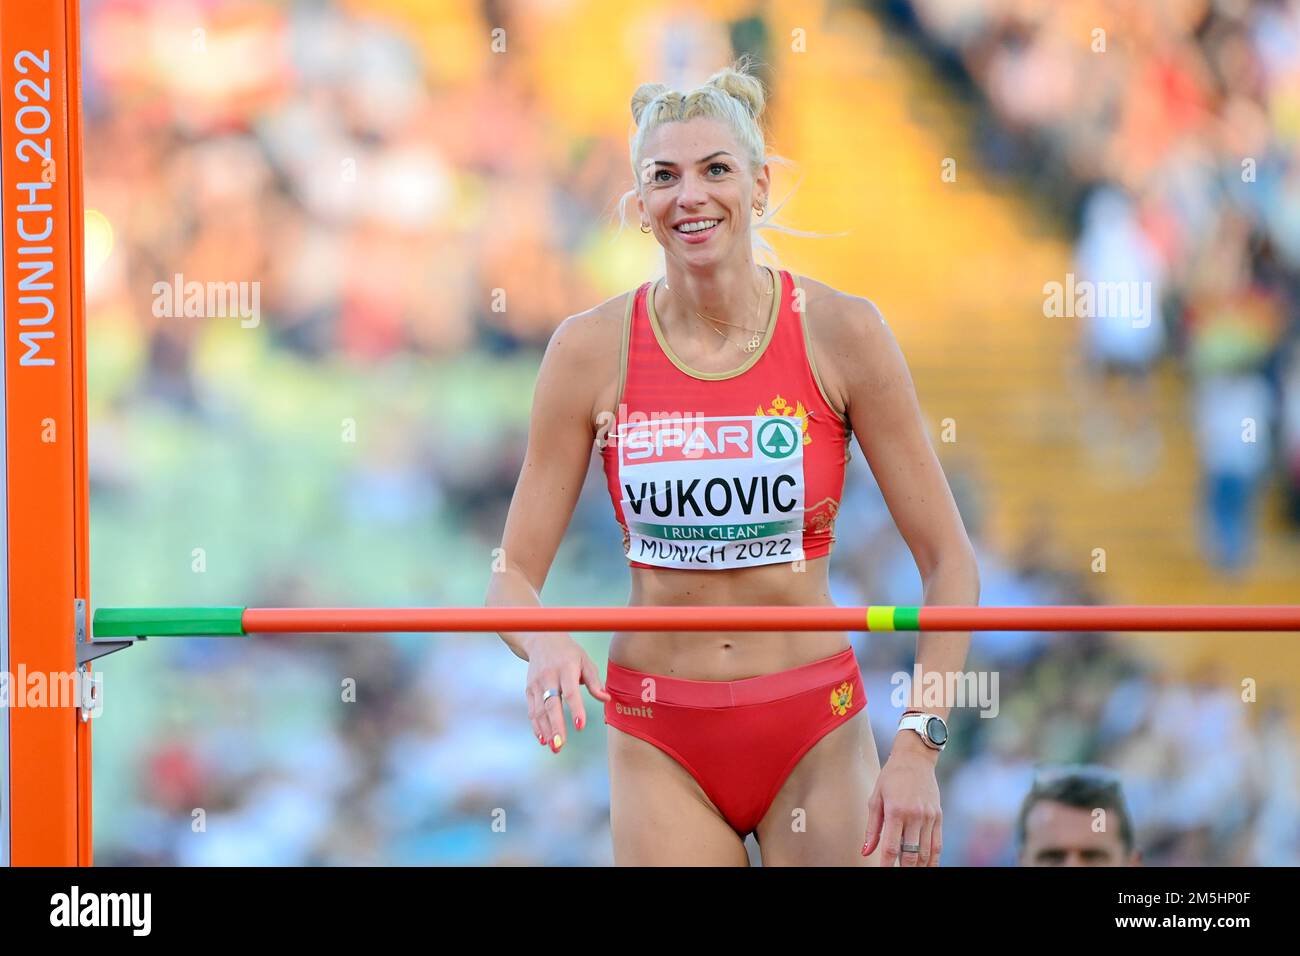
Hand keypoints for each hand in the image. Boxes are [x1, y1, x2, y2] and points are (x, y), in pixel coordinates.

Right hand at [523, 634, 610, 752]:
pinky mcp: (529, 690)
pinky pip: (532, 710)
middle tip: (561, 745)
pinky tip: (543, 739)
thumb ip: (595, 681)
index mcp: (566, 669)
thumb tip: (606, 699)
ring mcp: (536, 684)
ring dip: (546, 730)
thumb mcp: (585, 661)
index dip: (575, 709)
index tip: (580, 726)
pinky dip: (537, 726)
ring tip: (555, 747)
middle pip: (551, 705)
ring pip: (539, 711)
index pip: (571, 692)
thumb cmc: (569, 654)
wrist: (541, 640)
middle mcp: (549, 677)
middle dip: (556, 726)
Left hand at [862, 734, 942, 865]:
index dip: (886, 865)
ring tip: (909, 871)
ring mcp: (929, 817)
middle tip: (897, 874)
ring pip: (925, 853)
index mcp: (895, 811)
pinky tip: (926, 867)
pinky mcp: (938, 817)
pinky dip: (932, 860)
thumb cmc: (891, 777)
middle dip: (903, 869)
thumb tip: (866, 851)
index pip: (891, 847)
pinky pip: (937, 845)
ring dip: (917, 867)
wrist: (915, 758)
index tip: (882, 872)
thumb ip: (872, 828)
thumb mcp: (876, 799)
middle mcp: (914, 815)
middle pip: (910, 854)